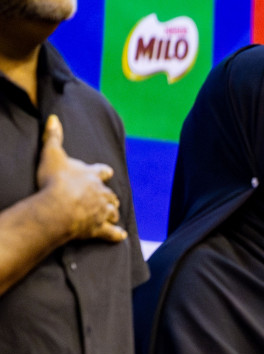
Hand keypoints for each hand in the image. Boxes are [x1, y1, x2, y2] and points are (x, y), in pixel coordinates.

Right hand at [36, 115, 125, 243]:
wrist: (58, 207)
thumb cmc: (55, 180)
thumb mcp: (52, 153)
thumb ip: (53, 136)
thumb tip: (53, 118)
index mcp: (92, 176)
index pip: (102, 171)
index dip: (103, 172)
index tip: (107, 172)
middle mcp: (101, 193)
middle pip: (110, 194)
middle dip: (109, 196)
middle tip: (108, 199)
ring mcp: (101, 212)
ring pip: (112, 212)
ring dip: (112, 213)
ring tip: (112, 215)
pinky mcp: (98, 228)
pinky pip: (111, 233)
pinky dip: (116, 234)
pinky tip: (121, 235)